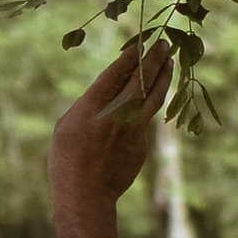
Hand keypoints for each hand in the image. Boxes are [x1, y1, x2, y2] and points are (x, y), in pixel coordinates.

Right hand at [51, 39, 169, 205]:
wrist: (86, 195)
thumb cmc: (67, 159)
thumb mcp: (67, 124)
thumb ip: (90, 104)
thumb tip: (108, 94)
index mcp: (95, 105)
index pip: (118, 72)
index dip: (132, 55)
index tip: (142, 42)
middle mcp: (118, 113)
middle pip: (142, 80)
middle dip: (154, 59)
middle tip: (164, 43)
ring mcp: (134, 129)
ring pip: (154, 98)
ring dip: (163, 77)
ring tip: (170, 62)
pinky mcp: (142, 144)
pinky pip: (148, 119)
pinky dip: (152, 104)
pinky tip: (155, 95)